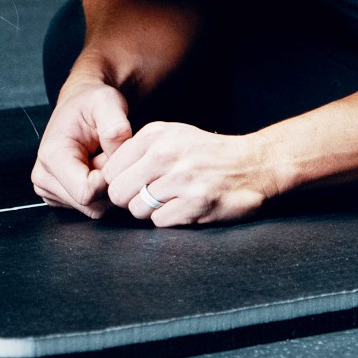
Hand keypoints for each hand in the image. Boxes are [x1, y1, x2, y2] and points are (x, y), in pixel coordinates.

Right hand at [31, 79, 132, 217]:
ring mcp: (50, 190)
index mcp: (52, 156)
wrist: (81, 103)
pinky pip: (91, 207)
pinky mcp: (59, 196)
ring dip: (106, 187)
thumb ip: (115, 128)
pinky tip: (98, 167)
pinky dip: (101, 190)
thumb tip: (118, 156)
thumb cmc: (93, 102)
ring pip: (93, 209)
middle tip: (108, 153)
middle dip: (108, 183)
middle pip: (90, 205)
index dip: (109, 178)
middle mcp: (43, 177)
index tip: (112, 153)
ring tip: (103, 158)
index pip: (86, 192)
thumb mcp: (107, 102)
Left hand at [99, 121, 274, 226]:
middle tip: (148, 196)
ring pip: (137, 209)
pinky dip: (169, 219)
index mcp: (156, 135)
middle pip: (118, 192)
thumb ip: (139, 149)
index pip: (110, 169)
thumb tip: (105, 175)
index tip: (133, 184)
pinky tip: (185, 207)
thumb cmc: (206, 153)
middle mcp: (166, 154)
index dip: (119, 182)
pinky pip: (160, 221)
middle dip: (130, 199)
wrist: (252, 165)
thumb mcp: (172, 135)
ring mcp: (182, 179)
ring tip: (170, 200)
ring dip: (150, 211)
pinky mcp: (196, 203)